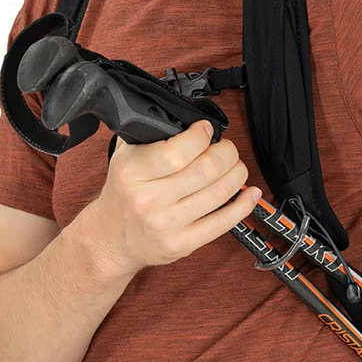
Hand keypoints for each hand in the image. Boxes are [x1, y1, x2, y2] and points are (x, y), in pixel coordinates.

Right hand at [87, 120, 260, 273]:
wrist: (111, 238)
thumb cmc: (123, 194)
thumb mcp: (125, 157)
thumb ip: (151, 134)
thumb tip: (188, 118)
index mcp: (133, 173)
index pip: (178, 150)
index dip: (202, 136)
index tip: (206, 130)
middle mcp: (149, 200)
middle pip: (207, 169)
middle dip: (227, 152)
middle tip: (226, 149)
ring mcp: (168, 224)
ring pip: (220, 192)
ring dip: (237, 173)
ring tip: (235, 166)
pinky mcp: (184, 244)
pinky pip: (224, 223)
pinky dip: (244, 204)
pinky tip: (250, 192)